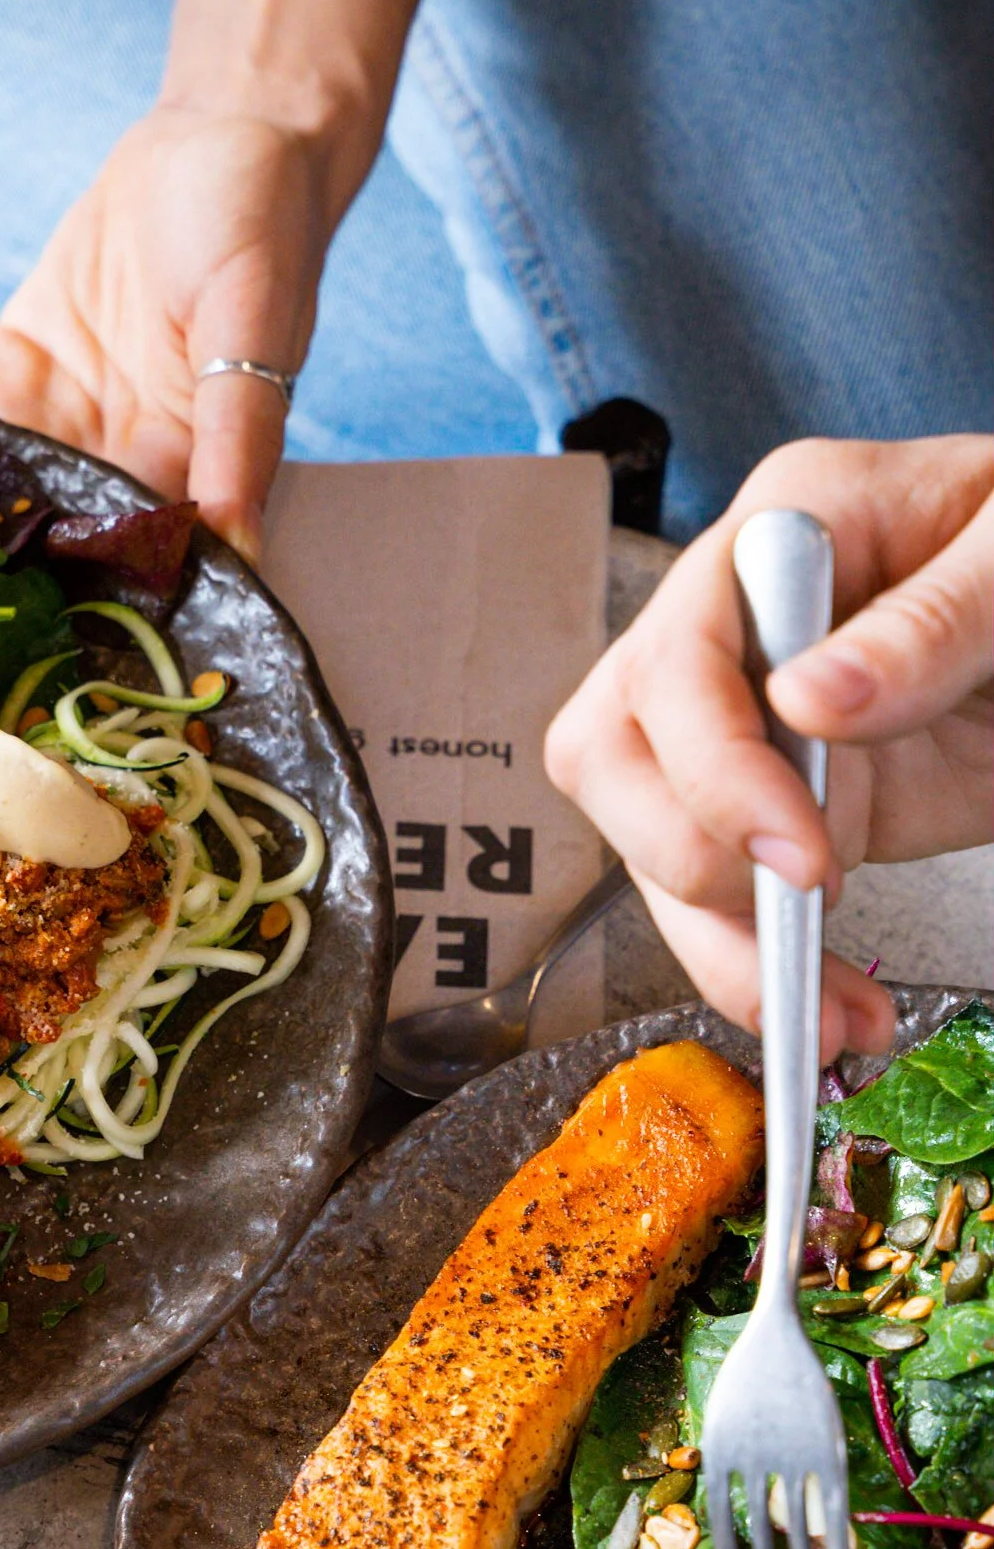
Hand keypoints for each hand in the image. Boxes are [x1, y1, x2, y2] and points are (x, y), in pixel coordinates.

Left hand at [0, 103, 326, 564]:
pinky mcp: (14, 370)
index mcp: (184, 478)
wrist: (215, 138)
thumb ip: (239, 439)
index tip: (25, 651)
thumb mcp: (254, 326)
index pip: (130, 566)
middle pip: (46, 543)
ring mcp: (57, 421)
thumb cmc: (259, 227)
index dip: (82, 608)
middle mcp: (116, 466)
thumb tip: (240, 550)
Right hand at [546, 435, 993, 1055]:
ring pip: (655, 848)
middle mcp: (735, 630)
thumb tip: (808, 700)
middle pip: (616, 758)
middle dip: (688, 857)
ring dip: (724, 948)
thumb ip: (933, 621)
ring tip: (824, 1017)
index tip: (801, 849)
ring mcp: (749, 725)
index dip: (716, 769)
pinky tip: (834, 1009)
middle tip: (801, 904)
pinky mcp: (785, 806)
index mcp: (785, 530)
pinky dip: (770, 968)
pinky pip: (730, 900)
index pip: (674, 660)